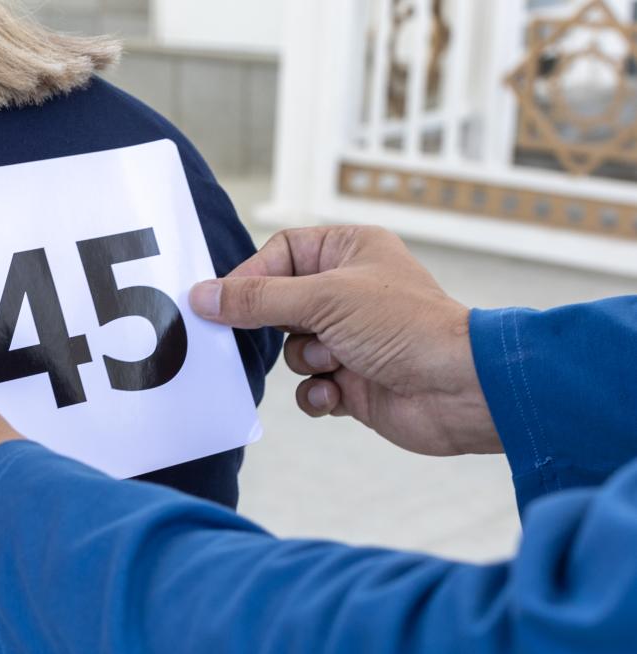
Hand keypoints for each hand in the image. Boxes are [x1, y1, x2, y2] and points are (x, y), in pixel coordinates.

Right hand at [190, 226, 500, 456]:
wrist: (459, 390)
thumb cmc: (407, 327)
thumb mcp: (323, 300)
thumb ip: (257, 299)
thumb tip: (202, 296)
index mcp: (349, 251)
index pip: (279, 253)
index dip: (251, 277)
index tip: (224, 303)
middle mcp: (348, 291)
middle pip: (278, 304)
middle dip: (276, 327)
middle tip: (279, 333)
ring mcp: (350, 338)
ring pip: (291, 349)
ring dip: (307, 361)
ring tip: (338, 362)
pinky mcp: (353, 380)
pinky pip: (309, 386)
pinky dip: (317, 393)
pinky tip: (339, 395)